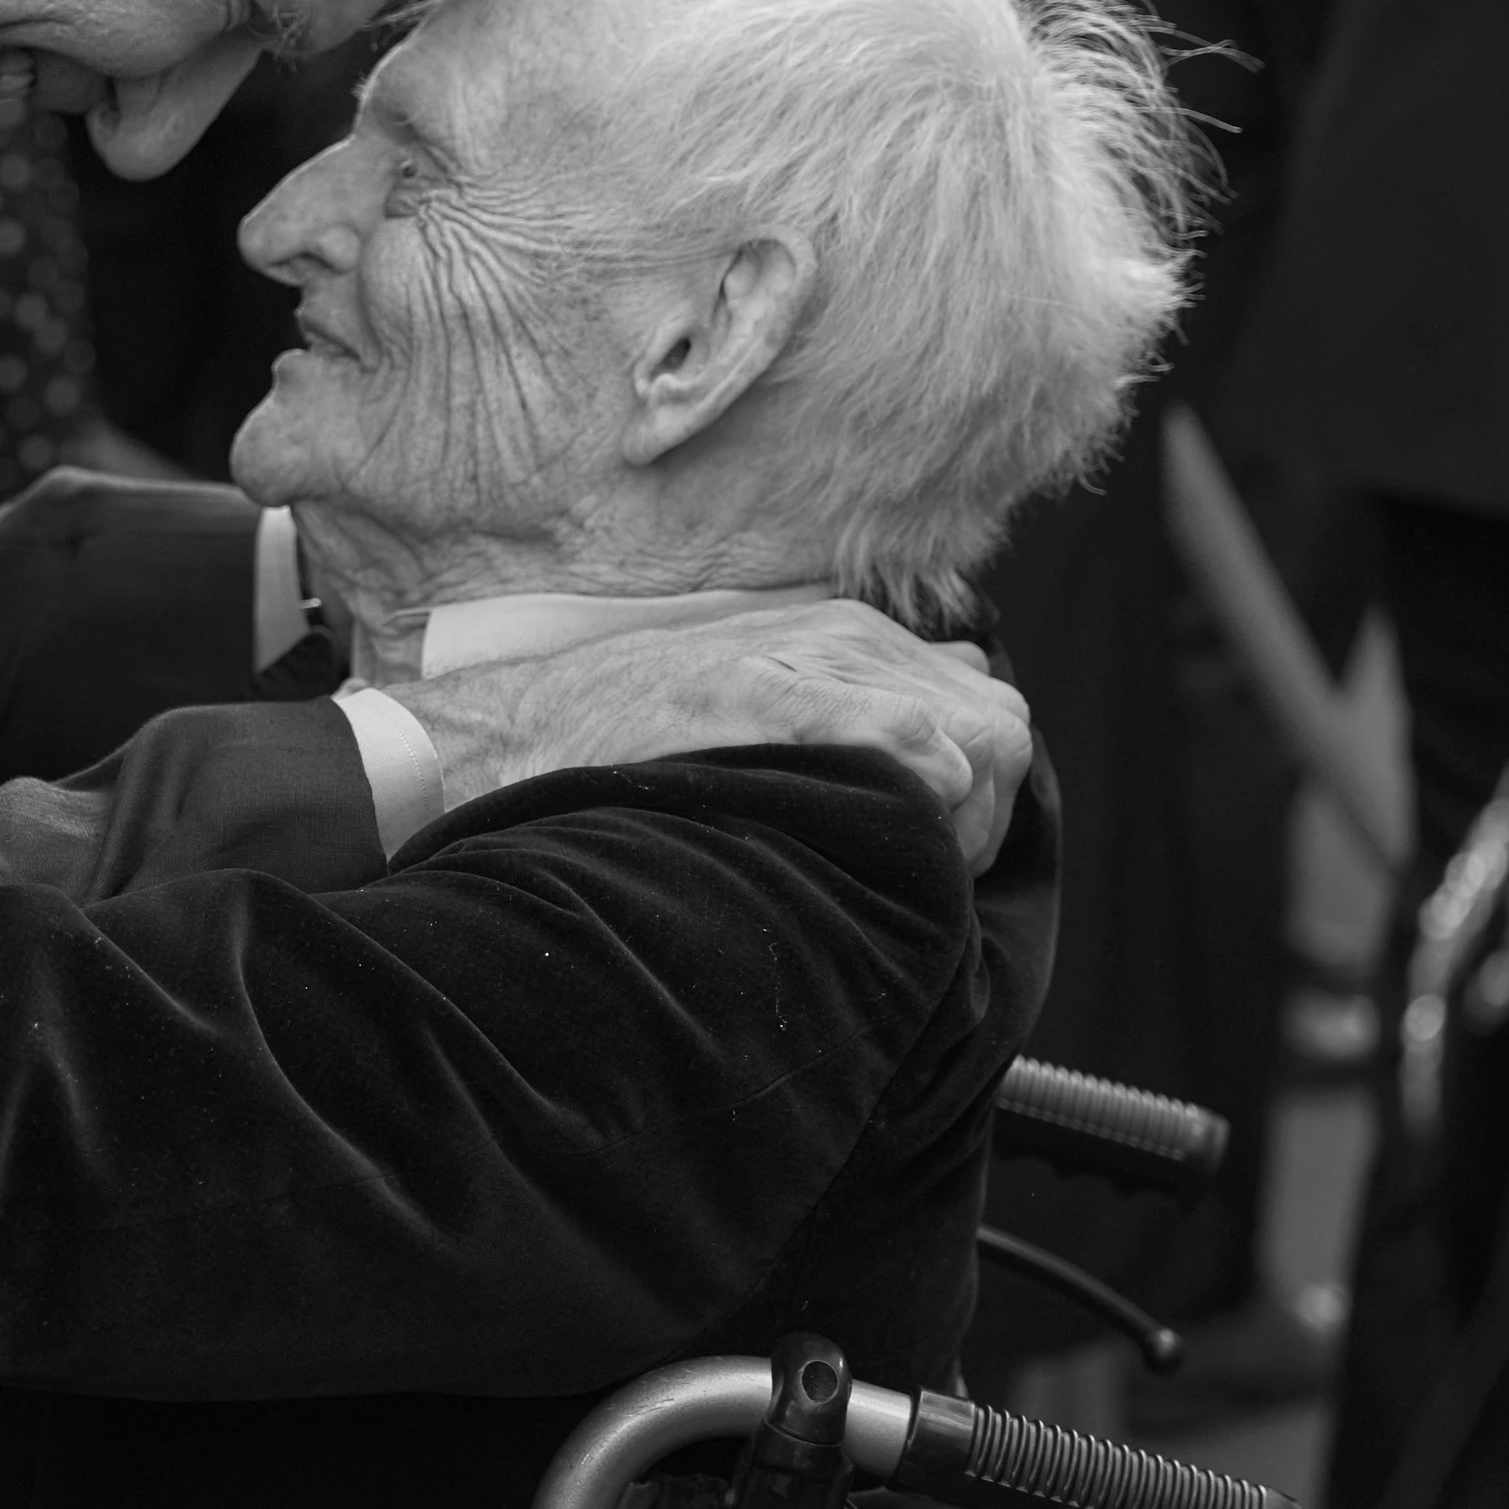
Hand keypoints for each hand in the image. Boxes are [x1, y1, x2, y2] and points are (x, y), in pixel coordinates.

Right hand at [387, 601, 1031, 869]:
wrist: (507, 741)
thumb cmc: (614, 743)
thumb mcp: (742, 697)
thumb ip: (842, 708)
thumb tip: (941, 748)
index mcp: (848, 637)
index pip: (985, 709)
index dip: (976, 794)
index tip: (926, 851)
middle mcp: (847, 639)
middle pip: (1001, 726)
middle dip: (984, 810)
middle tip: (913, 868)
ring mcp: (814, 663)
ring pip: (981, 741)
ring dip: (956, 821)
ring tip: (890, 870)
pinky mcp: (778, 694)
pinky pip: (915, 746)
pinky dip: (920, 796)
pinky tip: (872, 840)